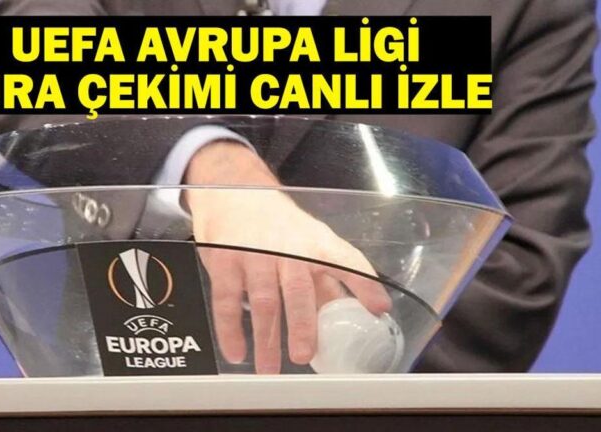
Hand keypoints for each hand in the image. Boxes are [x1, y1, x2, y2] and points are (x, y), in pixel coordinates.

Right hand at [184, 141, 391, 373]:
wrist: (233, 195)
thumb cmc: (278, 225)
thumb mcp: (309, 242)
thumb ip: (327, 280)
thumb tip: (355, 315)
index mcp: (316, 243)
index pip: (346, 261)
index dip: (364, 284)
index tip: (379, 308)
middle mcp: (287, 248)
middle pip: (297, 290)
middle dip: (302, 324)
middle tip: (304, 356)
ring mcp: (254, 255)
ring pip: (262, 301)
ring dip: (266, 339)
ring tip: (270, 369)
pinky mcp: (225, 262)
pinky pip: (227, 301)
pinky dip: (230, 330)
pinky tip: (237, 352)